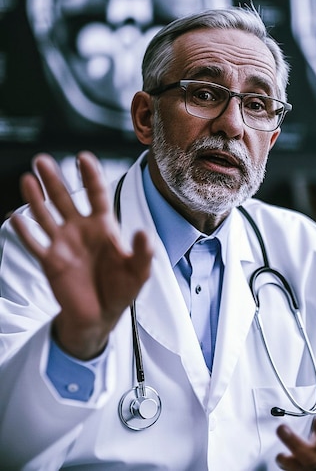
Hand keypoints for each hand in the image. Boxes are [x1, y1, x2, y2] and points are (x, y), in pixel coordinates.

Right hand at [11, 151, 151, 359]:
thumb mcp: (138, 271)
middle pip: (64, 198)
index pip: (96, 193)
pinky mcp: (51, 261)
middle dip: (54, 179)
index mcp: (104, 225)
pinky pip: (35, 243)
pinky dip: (24, 231)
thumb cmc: (121, 289)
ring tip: (27, 179)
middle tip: (42, 160)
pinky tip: (14, 217)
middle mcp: (80, 229)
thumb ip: (143, 252)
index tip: (83, 157)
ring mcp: (63, 243)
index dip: (90, 176)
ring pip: (46, 215)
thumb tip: (144, 232)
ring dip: (36, 198)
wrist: (101, 315)